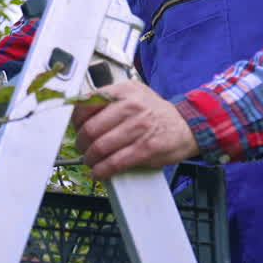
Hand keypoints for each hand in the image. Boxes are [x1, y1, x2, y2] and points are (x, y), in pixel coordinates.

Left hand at [71, 79, 199, 179]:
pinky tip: (99, 172)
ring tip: (90, 161)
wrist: (186, 125)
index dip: (76, 121)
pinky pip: (115, 162)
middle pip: (91, 129)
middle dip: (81, 143)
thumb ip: (108, 100)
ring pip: (100, 147)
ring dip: (90, 159)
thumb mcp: (133, 94)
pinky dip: (102, 170)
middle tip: (82, 148)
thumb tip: (80, 114)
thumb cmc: (155, 112)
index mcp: (123, 90)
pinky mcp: (146, 148)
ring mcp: (139, 127)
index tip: (76, 128)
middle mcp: (130, 106)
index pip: (87, 104)